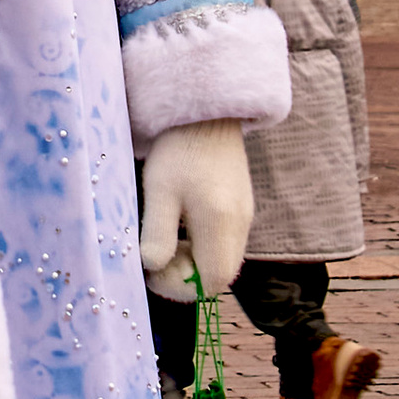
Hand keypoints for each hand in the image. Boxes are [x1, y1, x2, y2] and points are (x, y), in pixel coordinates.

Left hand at [140, 120, 253, 303]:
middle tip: (157, 256)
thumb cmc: (178, 149)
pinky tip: (181, 225)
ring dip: (193, 262)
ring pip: (223, 260)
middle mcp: (241, 224)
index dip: (181, 287)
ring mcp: (245, 216)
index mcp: (221, 222)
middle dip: (186, 277)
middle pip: (221, 275)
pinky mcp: (242, 207)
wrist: (207, 112)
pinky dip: (202, 247)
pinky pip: (225, 243)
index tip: (153, 270)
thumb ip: (157, 234)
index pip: (214, 281)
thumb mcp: (159, 191)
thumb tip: (153, 267)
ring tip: (166, 238)